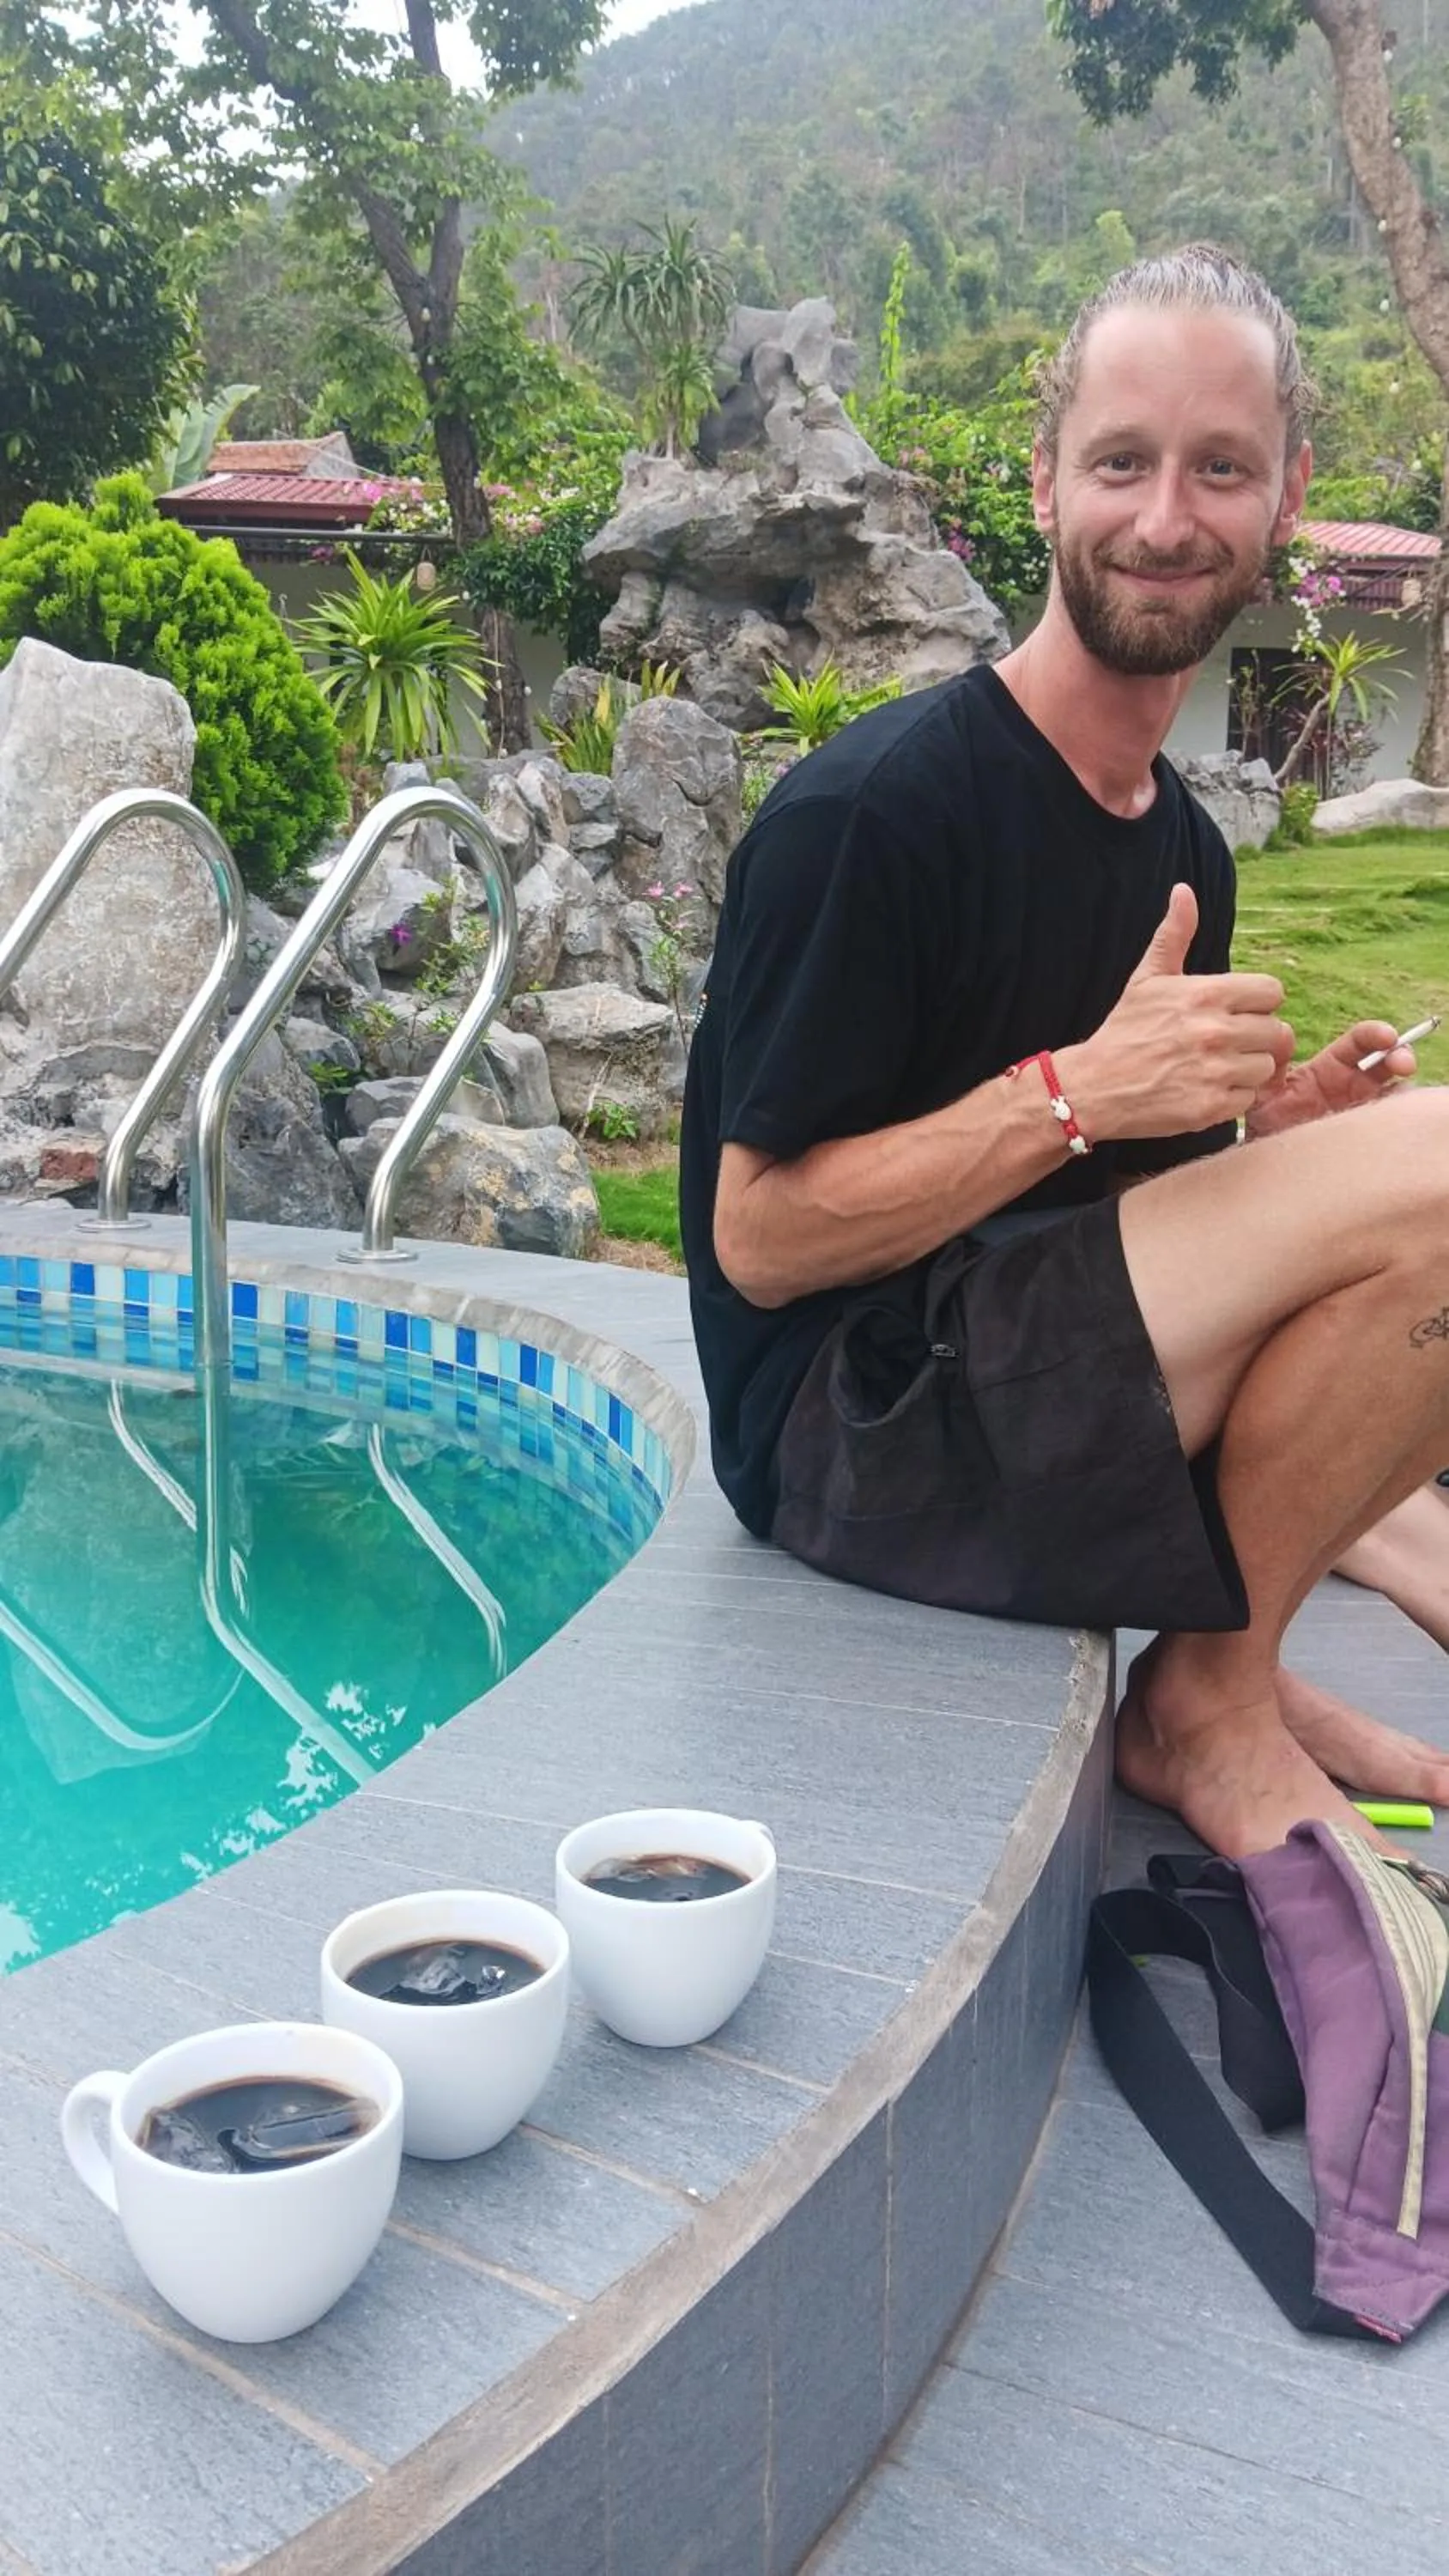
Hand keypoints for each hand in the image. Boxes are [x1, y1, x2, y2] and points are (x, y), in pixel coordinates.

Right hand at [1056, 884, 1294, 1141]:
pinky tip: (1207, 1090)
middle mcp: (1215, 1032)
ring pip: (1267, 1067)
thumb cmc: (1124, 1031)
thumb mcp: (1147, 979)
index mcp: (1205, 994)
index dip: (1258, 1003)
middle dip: (1257, 1038)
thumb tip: (1184, 891)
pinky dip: (1234, 1098)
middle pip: (1277, 1032)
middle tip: (1228, 1045)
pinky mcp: (1212, 1107)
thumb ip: (1173, 936)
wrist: (1093, 1087)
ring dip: (1248, 1070)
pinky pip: (1250, 1099)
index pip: (1272, 992)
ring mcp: (1216, 1072)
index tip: (1238, 1013)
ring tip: (1217, 1069)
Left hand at [1246, 1019, 1418, 1137]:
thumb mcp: (1263, 1093)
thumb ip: (1272, 1065)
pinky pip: (1391, 1128)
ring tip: (1402, 1095)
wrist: (1266, 1162)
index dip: (1375, 1035)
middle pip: (1388, 1063)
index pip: (1360, 1042)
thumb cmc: (1264, 1124)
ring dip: (1405, 1091)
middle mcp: (1353, 1087)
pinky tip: (1396, 1121)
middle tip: (1403, 1064)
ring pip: (1396, 1094)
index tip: (1387, 1036)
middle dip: (1400, 1056)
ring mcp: (1362, 1112)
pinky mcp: (1366, 1138)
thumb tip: (1282, 1033)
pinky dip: (1400, 1121)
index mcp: (1330, 1069)